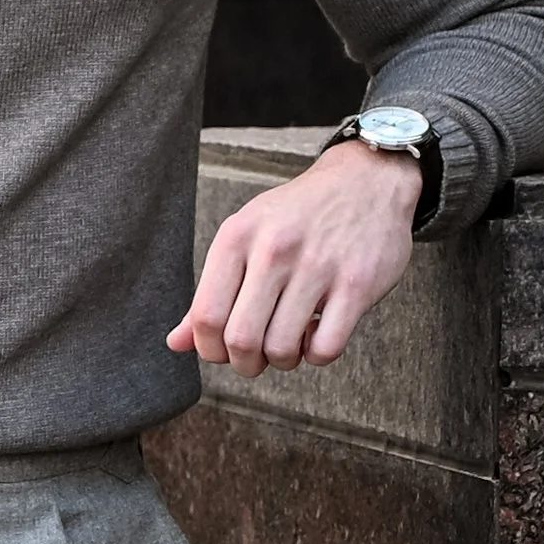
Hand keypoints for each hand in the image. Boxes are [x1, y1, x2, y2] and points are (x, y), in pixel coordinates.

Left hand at [166, 139, 423, 375]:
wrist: (367, 180)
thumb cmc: (299, 216)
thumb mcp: (246, 236)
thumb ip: (211, 292)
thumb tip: (176, 343)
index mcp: (238, 236)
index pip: (206, 315)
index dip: (209, 349)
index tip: (223, 350)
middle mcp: (274, 249)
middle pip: (241, 339)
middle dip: (245, 362)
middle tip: (256, 357)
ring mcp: (318, 266)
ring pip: (282, 349)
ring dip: (282, 361)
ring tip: (289, 344)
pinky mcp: (357, 284)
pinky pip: (325, 348)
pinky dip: (316, 355)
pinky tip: (318, 334)